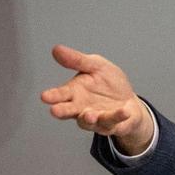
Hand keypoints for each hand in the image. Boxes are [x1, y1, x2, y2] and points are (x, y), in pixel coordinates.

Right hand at [40, 45, 154, 154]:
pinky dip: (118, 117)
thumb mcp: (96, 66)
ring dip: (88, 118)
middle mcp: (81, 108)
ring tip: (90, 115)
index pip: (61, 94)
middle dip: (62, 111)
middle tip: (55, 111)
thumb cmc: (109, 83)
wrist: (129, 100)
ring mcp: (95, 119)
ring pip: (88, 121)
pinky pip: (113, 122)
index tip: (45, 96)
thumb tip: (57, 49)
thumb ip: (78, 60)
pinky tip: (124, 111)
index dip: (53, 96)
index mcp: (75, 92)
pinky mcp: (111, 125)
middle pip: (68, 111)